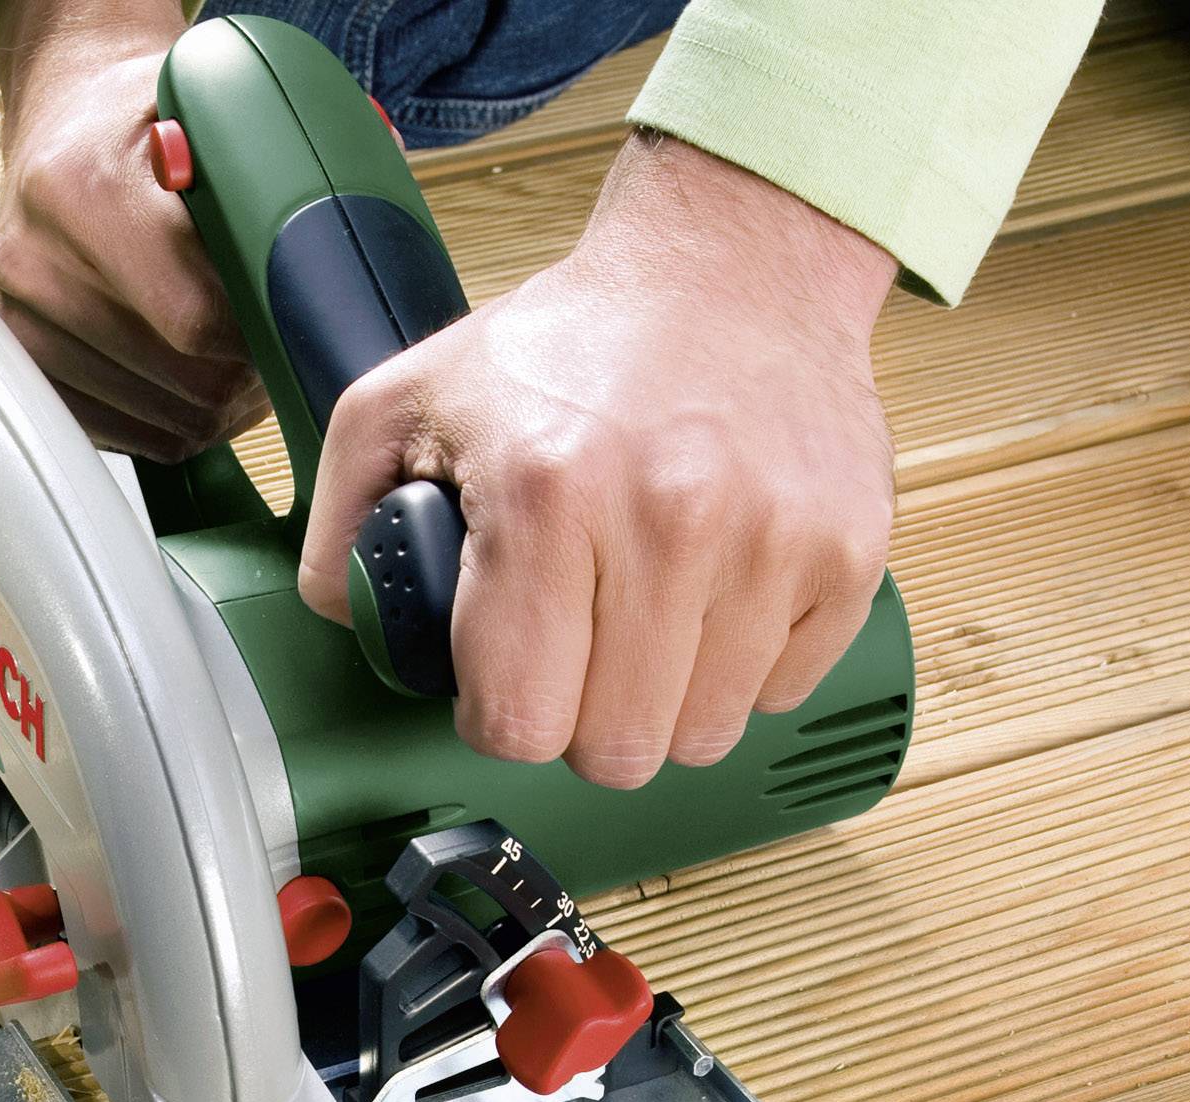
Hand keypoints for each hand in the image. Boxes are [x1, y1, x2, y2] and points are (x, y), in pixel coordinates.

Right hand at [0, 0, 268, 458]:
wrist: (69, 117)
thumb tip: (330, 272)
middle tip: (273, 340)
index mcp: (84, 188)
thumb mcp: (213, 109)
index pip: (197, 319)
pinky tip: (190, 375)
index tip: (291, 318)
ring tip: (235, 353)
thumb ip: (266, 181)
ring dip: (221, 406)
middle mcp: (36, 259)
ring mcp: (20, 319)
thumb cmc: (152, 116)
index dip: (263, 335)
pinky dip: (176, 422)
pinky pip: (129, 439)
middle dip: (250, 377)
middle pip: (187, 383)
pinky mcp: (24, 363)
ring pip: (166, 423)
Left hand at [296, 131, 897, 786]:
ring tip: (649, 612)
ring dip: (667, 698)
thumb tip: (352, 622)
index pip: (520, 724)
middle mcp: (670, 519)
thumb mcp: (410, 398)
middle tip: (579, 646)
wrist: (734, 263)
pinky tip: (717, 591)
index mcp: (547, 493)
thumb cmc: (575, 339)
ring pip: (703, 736)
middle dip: (584, 717)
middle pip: (617, 751)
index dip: (500, 715)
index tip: (509, 676)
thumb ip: (343, 520)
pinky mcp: (846, 555)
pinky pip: (784, 692)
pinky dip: (745, 666)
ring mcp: (771, 542)